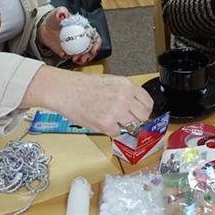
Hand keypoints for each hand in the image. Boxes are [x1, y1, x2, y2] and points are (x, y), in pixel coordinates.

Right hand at [23, 68, 153, 136]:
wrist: (66, 90)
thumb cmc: (84, 85)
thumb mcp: (111, 82)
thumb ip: (125, 92)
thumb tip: (135, 105)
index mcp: (127, 85)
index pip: (148, 102)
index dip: (145, 110)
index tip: (141, 113)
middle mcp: (125, 98)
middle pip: (143, 116)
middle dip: (136, 119)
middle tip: (127, 119)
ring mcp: (116, 111)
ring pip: (132, 126)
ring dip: (123, 125)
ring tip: (112, 119)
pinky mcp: (106, 124)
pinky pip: (117, 132)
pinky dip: (110, 130)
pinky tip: (101, 121)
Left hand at [39, 7, 101, 64]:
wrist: (44, 29)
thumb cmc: (54, 19)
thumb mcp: (57, 13)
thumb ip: (60, 12)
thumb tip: (63, 13)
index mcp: (84, 28)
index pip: (95, 36)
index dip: (97, 44)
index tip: (94, 49)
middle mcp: (83, 38)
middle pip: (91, 48)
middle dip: (90, 55)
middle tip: (83, 58)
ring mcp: (76, 46)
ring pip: (84, 55)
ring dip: (81, 59)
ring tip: (75, 59)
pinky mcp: (69, 52)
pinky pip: (72, 57)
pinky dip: (69, 58)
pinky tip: (64, 55)